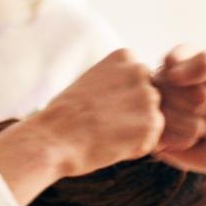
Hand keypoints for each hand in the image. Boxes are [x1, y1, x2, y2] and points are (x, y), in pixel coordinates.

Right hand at [0, 48, 162, 178]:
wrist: (52, 140)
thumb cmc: (65, 116)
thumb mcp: (92, 81)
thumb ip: (117, 81)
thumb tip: (134, 94)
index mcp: (124, 56)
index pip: (137, 82)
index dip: (119, 100)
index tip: (97, 106)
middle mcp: (140, 70)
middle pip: (147, 100)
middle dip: (131, 115)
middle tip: (102, 123)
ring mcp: (148, 96)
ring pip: (151, 120)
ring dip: (134, 132)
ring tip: (106, 133)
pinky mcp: (152, 122)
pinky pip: (152, 140)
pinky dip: (136, 148)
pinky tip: (112, 144)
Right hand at [151, 46, 205, 149]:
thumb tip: (173, 75)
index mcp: (177, 59)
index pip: (173, 64)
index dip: (199, 83)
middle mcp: (160, 81)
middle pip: (169, 92)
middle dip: (200, 107)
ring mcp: (153, 108)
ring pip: (165, 116)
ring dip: (196, 125)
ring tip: (205, 124)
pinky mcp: (152, 134)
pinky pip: (162, 136)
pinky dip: (185, 140)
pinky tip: (194, 139)